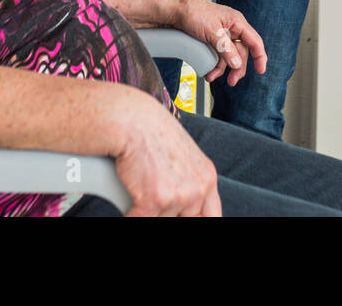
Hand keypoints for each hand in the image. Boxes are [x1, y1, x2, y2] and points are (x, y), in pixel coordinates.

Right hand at [114, 93, 220, 216]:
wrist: (133, 121)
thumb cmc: (152, 134)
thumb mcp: (184, 157)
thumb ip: (190, 182)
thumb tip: (183, 207)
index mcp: (207, 179)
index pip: (212, 217)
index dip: (196, 219)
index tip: (185, 216)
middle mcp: (198, 188)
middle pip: (186, 220)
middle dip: (167, 213)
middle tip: (156, 202)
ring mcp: (179, 196)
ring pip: (160, 220)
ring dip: (147, 211)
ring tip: (140, 190)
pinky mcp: (155, 200)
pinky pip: (140, 220)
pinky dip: (130, 214)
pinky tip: (128, 205)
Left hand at [170, 0, 265, 86]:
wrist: (175, 9)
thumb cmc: (194, 13)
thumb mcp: (212, 33)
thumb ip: (226, 49)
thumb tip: (237, 64)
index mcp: (237, 22)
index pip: (254, 41)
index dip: (260, 57)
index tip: (260, 70)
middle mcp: (231, 28)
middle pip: (241, 52)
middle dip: (237, 68)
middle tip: (232, 81)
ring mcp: (221, 34)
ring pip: (228, 56)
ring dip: (222, 68)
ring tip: (211, 77)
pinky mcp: (212, 38)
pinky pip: (217, 54)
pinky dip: (213, 64)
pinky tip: (207, 71)